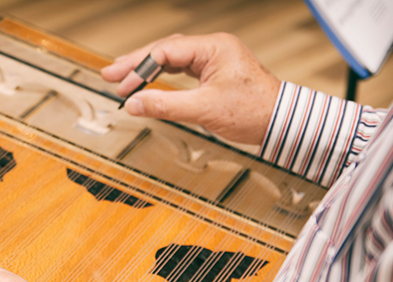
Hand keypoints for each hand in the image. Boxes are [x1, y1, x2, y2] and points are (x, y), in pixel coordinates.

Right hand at [102, 33, 280, 144]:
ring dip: (148, 69)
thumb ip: (165, 106)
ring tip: (124, 79)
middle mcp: (213, 48)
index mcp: (213, 48)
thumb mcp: (204, 110)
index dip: (139, 67)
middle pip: (165, 50)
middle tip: (110, 76)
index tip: (120, 83)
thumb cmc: (254, 111)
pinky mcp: (215, 74)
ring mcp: (214, 60)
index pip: (165, 51)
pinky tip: (150, 82)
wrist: (282, 122)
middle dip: (136, 63)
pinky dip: (163, 77)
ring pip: (172, 59)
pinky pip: (183, 70)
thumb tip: (134, 104)